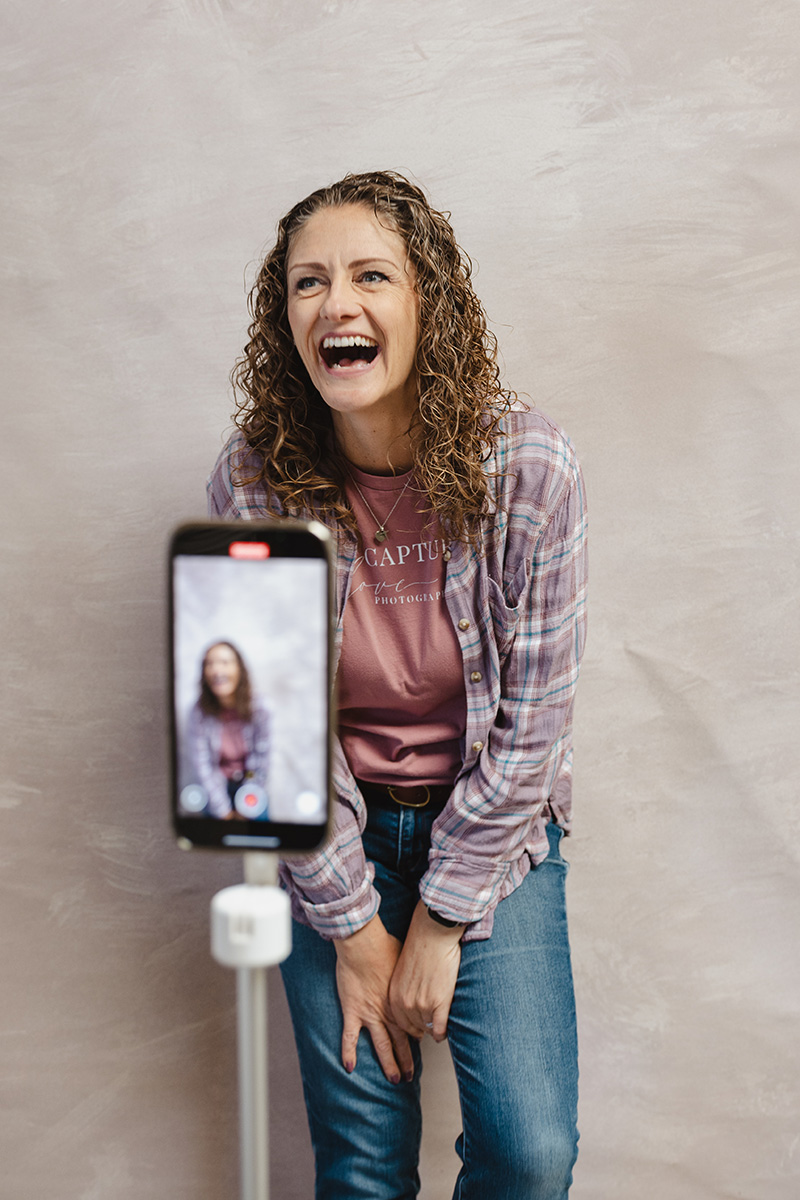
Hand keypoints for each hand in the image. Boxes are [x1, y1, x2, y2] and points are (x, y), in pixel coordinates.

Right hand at [334, 914, 415, 1083]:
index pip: (412, 1025)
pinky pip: (350, 1037)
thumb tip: (418, 970)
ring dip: (388, 1064)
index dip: (416, 1036)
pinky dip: (349, 1053)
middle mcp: (388, 1012)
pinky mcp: (352, 1011)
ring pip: (381, 1046)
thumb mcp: (404, 960)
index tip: (420, 1044)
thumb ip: (408, 972)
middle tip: (410, 1076)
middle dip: (406, 1060)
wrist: (363, 945)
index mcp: (401, 1001)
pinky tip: (350, 1068)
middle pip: (400, 1041)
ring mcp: (370, 1014)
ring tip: (394, 1079)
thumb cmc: (384, 947)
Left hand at [388, 901, 463, 1042]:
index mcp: (394, 994)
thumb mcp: (403, 971)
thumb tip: (411, 999)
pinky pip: (441, 1028)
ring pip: (429, 1029)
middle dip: (423, 1029)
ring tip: (440, 1025)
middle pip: (415, 1028)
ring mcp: (422, 1005)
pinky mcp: (439, 1003)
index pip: (401, 1023)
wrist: (432, 934)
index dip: (412, 1026)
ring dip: (434, 1029)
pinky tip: (447, 1029)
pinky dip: (444, 1032)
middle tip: (430, 1028)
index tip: (418, 1027)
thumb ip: (404, 989)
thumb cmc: (420, 946)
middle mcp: (405, 1003)